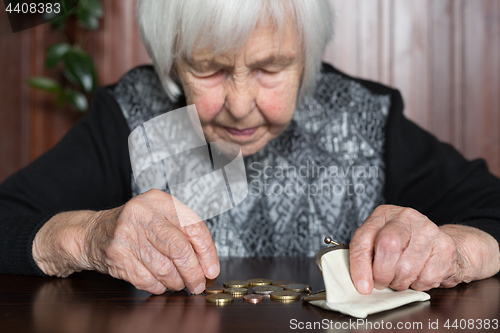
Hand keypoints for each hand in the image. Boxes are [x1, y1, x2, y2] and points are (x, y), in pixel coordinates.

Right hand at [33, 190, 218, 294]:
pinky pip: (148, 280)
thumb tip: (208, 265)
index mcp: (159, 200)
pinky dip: (159, 287)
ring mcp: (127, 235)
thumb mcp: (159, 216)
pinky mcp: (117, 256)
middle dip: (194, 272)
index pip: (194, 226)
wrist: (92, 232)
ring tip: (178, 283)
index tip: (212, 269)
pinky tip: (160, 284)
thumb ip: (184, 233)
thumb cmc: (135, 226)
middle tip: (198, 284)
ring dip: (176, 282)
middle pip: (180, 249)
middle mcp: (143, 214)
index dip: (207, 252)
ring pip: (165, 268)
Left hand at [349, 205, 499, 293]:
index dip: (360, 265)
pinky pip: (427, 277)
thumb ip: (366, 257)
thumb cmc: (404, 247)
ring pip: (407, 267)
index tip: (362, 286)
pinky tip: (419, 276)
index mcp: (383, 214)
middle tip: (382, 283)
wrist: (442, 246)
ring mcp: (428, 229)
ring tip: (401, 279)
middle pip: (388, 246)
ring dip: (400, 282)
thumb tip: (361, 283)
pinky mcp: (445, 246)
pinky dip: (419, 285)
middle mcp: (406, 217)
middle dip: (382, 274)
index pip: (363, 238)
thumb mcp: (379, 244)